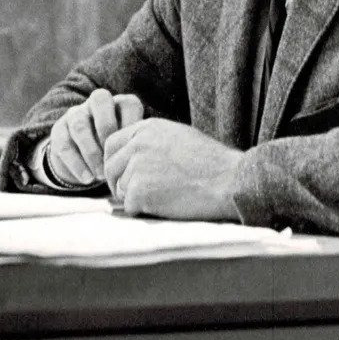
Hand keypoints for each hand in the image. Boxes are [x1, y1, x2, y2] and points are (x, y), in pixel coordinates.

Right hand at [47, 89, 144, 185]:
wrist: (86, 162)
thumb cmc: (118, 154)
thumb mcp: (130, 148)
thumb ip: (138, 146)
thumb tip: (149, 159)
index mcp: (120, 104)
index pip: (129, 103)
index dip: (133, 125)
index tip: (135, 150)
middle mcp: (96, 103)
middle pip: (99, 100)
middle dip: (108, 129)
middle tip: (114, 156)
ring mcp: (76, 114)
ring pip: (80, 125)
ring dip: (91, 152)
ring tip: (102, 175)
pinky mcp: (59, 130)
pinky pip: (64, 144)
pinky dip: (77, 164)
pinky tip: (88, 179)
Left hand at [103, 118, 241, 219]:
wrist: (228, 180)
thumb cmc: (212, 163)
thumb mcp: (179, 137)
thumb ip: (153, 142)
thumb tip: (134, 157)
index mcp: (148, 128)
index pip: (112, 143)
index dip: (115, 162)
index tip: (122, 175)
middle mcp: (138, 144)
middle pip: (110, 168)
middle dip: (118, 183)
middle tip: (135, 195)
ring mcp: (137, 167)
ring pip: (120, 189)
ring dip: (135, 198)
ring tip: (162, 198)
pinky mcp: (140, 191)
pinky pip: (130, 206)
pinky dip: (144, 211)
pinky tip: (165, 206)